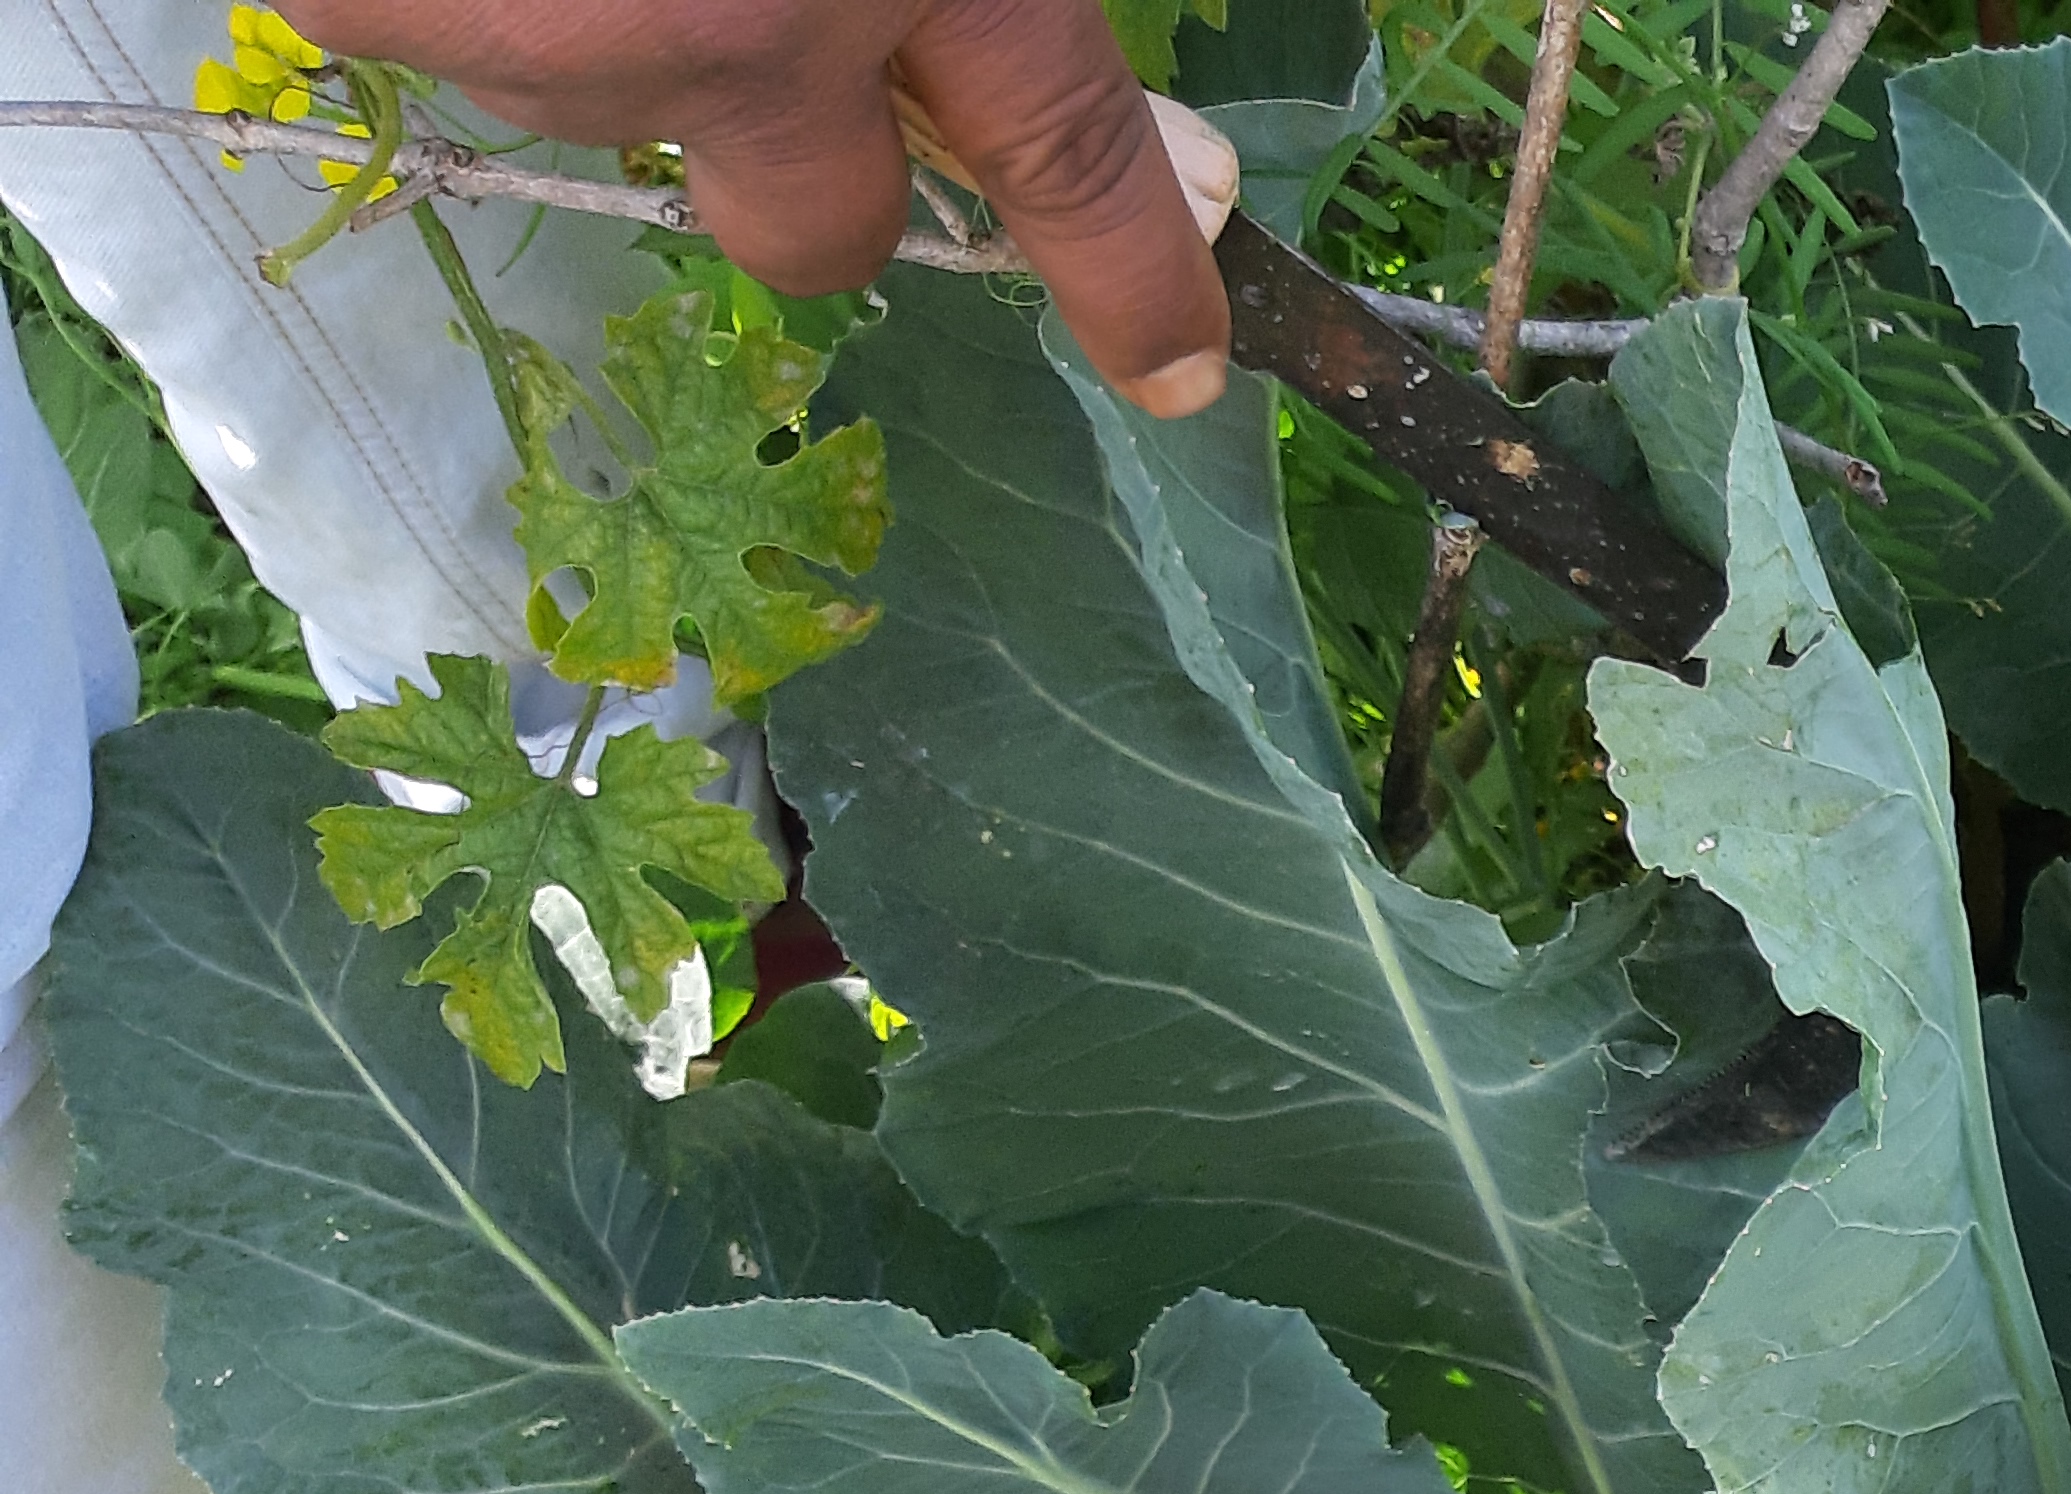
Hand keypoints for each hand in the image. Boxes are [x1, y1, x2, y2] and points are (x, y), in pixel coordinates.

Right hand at [287, 0, 1237, 413]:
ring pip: (609, 101)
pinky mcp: (374, 6)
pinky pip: (437, 22)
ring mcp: (553, 39)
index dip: (1135, 279)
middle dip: (808, 170)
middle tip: (758, 20)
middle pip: (817, 229)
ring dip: (601, 12)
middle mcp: (746, 35)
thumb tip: (932, 16)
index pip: (1070, 160)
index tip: (1177, 363)